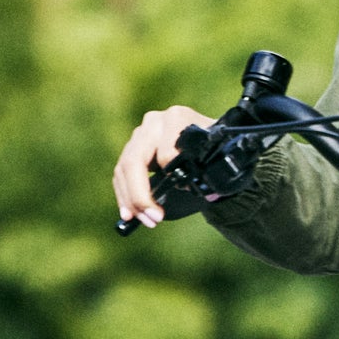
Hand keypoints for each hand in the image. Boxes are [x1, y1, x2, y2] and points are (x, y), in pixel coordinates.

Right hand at [114, 106, 214, 227]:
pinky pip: (121, 173)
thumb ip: (211, 167)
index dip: (171, 178)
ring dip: (130, 200)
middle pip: (134, 160)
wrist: (210, 138)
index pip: (165, 153)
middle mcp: (154, 122)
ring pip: (124, 168)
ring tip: (142, 220)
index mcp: (177, 118)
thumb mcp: (218, 154)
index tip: (180, 195)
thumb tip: (203, 193)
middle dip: (140, 195)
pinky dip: (124, 195)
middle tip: (153, 219)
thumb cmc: (216, 148)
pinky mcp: (132, 148)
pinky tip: (128, 213)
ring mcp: (140, 134)